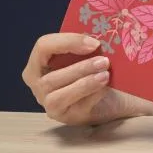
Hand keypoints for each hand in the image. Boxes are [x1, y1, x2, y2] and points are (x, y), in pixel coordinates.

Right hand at [21, 33, 152, 125]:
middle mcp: (38, 84)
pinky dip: (92, 95)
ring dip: (85, 83)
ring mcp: (50, 103)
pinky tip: (105, 89)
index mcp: (39, 62)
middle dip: (79, 67)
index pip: (43, 46)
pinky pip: (76, 107)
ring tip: (105, 75)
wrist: (113, 95)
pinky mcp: (66, 116)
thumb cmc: (94, 69)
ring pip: (58, 95)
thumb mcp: (87, 53)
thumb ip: (86, 44)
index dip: (67, 42)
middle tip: (104, 61)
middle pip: (50, 76)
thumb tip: (98, 35)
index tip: (94, 43)